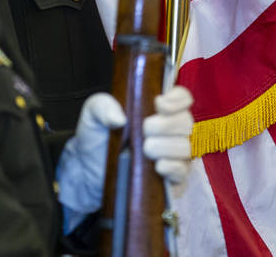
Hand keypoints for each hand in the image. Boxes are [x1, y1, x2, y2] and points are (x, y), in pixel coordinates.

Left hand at [55, 87, 194, 230]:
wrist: (88, 171)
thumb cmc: (97, 138)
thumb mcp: (94, 114)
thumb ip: (103, 106)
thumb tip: (119, 118)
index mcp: (158, 110)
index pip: (183, 98)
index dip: (177, 100)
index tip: (159, 104)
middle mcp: (171, 131)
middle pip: (187, 122)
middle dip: (167, 125)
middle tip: (145, 129)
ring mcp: (174, 155)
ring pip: (186, 147)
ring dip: (167, 146)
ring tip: (146, 149)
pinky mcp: (171, 178)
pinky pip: (183, 171)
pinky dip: (173, 167)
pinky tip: (158, 166)